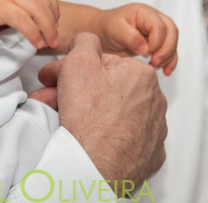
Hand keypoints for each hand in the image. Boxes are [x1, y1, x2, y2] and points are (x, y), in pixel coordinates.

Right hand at [0, 0, 59, 48]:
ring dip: (46, 28)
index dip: (54, 8)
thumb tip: (41, 17)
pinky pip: (23, 20)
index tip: (54, 24)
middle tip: (55, 39)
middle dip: (53, 22)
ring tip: (48, 42)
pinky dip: (33, 33)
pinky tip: (35, 42)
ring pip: (37, 9)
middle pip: (43, 1)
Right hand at [34, 33, 166, 188]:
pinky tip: (91, 138)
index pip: (103, 64)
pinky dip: (110, 137)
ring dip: (92, 113)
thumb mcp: (78, 62)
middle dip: (77, 92)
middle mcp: (155, 100)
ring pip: (118, 114)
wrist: (94, 167)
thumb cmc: (89, 117)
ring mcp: (155, 130)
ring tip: (65, 121)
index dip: (72, 69)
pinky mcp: (150, 154)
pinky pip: (128, 139)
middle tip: (52, 99)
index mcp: (142, 74)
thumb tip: (89, 41)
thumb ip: (85, 41)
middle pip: (109, 89)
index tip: (53, 79)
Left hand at [95, 4, 178, 75]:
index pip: (159, 26)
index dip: (156, 42)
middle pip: (172, 32)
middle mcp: (154, 19)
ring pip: (173, 42)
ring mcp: (158, 30)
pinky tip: (166, 72)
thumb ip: (130, 37)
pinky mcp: (158, 42)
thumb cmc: (108, 27)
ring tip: (155, 67)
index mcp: (144, 13)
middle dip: (166, 50)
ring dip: (168, 57)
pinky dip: (170, 61)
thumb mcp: (115, 29)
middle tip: (154, 63)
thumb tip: (145, 49)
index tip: (144, 54)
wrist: (103, 33)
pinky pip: (170, 50)